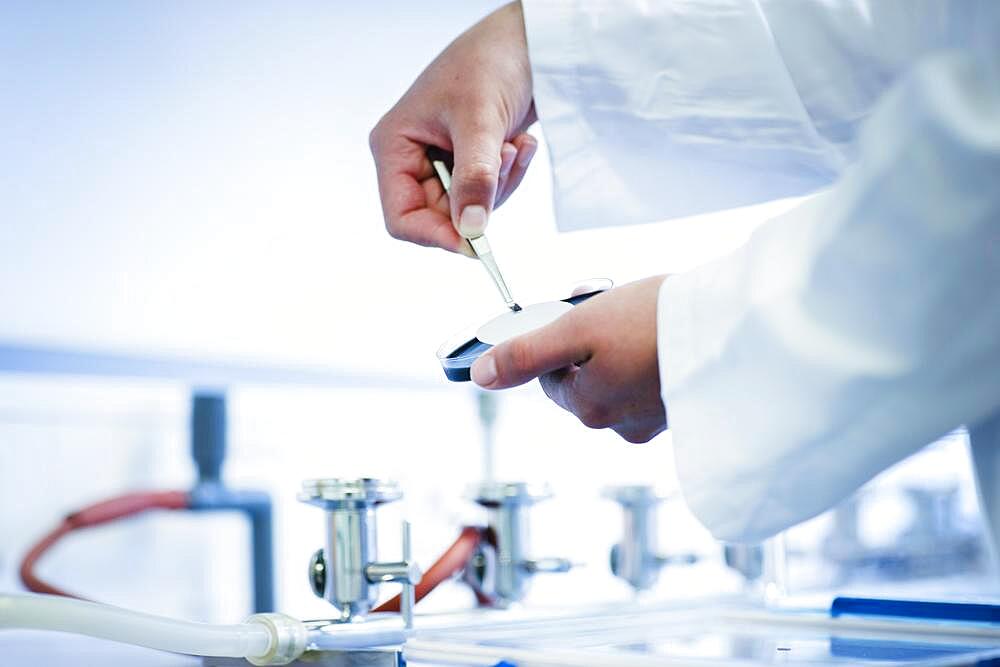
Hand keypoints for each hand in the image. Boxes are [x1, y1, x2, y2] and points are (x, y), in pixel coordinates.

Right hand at [369, 2, 537, 254]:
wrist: (526, 39)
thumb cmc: (489, 62)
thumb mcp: (480, 122)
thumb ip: (474, 177)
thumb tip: (470, 229)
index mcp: (394, 146)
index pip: (401, 217)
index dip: (435, 235)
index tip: (474, 243)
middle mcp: (412, 158)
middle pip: (440, 216)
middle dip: (480, 198)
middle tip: (505, 161)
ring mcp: (442, 161)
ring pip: (469, 208)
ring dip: (500, 183)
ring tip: (514, 144)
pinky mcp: (470, 160)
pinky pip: (488, 192)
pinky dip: (510, 174)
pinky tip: (521, 142)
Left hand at [471, 276, 668, 442]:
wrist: (734, 323)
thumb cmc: (653, 322)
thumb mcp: (577, 329)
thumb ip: (526, 355)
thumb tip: (481, 377)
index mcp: (590, 409)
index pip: (550, 379)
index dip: (557, 340)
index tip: (577, 314)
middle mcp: (620, 426)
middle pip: (584, 378)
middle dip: (589, 342)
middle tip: (610, 306)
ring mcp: (655, 420)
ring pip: (617, 377)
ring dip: (620, 346)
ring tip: (642, 315)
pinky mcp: (684, 407)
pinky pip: (650, 379)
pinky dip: (650, 355)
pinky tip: (664, 332)